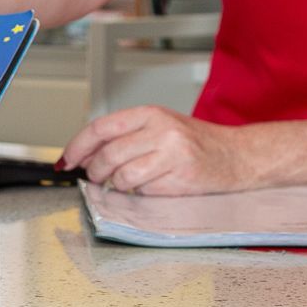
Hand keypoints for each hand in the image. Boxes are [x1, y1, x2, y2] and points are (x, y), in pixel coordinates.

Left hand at [61, 106, 254, 195]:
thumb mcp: (161, 126)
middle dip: (94, 171)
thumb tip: (86, 153)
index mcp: (151, 113)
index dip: (79, 146)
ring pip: (123, 176)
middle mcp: (161, 130)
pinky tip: (151, 186)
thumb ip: (127, 135)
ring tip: (122, 183)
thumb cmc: (197, 143)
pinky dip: (140, 193)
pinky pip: (144, 191)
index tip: (68, 160)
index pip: (102, 128)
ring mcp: (173, 154)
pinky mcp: (181, 178)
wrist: (238, 155)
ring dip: (116, 185)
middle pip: (109, 154)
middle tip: (94, 177)